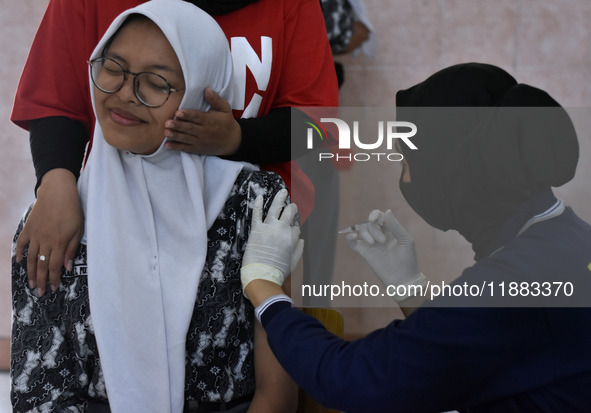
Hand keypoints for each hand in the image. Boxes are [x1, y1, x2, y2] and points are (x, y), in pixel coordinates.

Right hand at [16, 169, 83, 294]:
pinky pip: (21, 243)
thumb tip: (66, 267)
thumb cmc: (72, 210)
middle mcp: (45, 240)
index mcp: (60, 242)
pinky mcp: (28, 227)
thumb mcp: (79, 229)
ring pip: (31, 258)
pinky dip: (19, 253)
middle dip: (41, 281)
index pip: (55, 266)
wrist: (58, 191)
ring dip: (30, 272)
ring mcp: (35, 234)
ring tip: (31, 284)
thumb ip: (72, 249)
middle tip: (40, 293)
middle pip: (42, 265)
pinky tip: (20, 262)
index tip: (53, 288)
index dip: (53, 279)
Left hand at [164, 87, 240, 155]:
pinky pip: (186, 148)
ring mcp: (200, 141)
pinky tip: (167, 145)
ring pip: (186, 138)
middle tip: (167, 123)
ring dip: (175, 136)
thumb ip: (215, 99)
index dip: (187, 115)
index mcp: (209, 120)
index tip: (178, 113)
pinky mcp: (197, 148)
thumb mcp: (225, 109)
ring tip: (166, 133)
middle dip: (178, 126)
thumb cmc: (226, 122)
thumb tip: (207, 89)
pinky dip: (176, 147)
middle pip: (189, 128)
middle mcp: (204, 131)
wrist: (232, 141)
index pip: (197, 117)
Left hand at [241, 189, 303, 292]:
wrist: (261, 275)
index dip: (294, 228)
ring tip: (282, 191)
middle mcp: (282, 229)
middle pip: (289, 213)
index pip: (295, 227)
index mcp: (292, 237)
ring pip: (275, 208)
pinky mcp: (256, 229)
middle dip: (292, 209)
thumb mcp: (294, 261)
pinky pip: (257, 214)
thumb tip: (301, 239)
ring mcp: (268, 228)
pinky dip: (258, 205)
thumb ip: (299, 249)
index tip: (292, 231)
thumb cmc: (278, 271)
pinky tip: (260, 196)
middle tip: (292, 206)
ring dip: (280, 198)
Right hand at [346, 209, 424, 300]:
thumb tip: (386, 211)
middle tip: (382, 242)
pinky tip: (352, 237)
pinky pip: (353, 243)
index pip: (379, 217)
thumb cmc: (408, 260)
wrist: (402, 280)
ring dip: (365, 234)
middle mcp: (380, 235)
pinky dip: (350, 238)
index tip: (374, 219)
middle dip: (374, 230)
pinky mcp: (365, 253)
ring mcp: (372, 244)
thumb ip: (395, 226)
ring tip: (373, 244)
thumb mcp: (405, 240)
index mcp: (391, 230)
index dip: (375, 215)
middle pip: (370, 224)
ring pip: (362, 231)